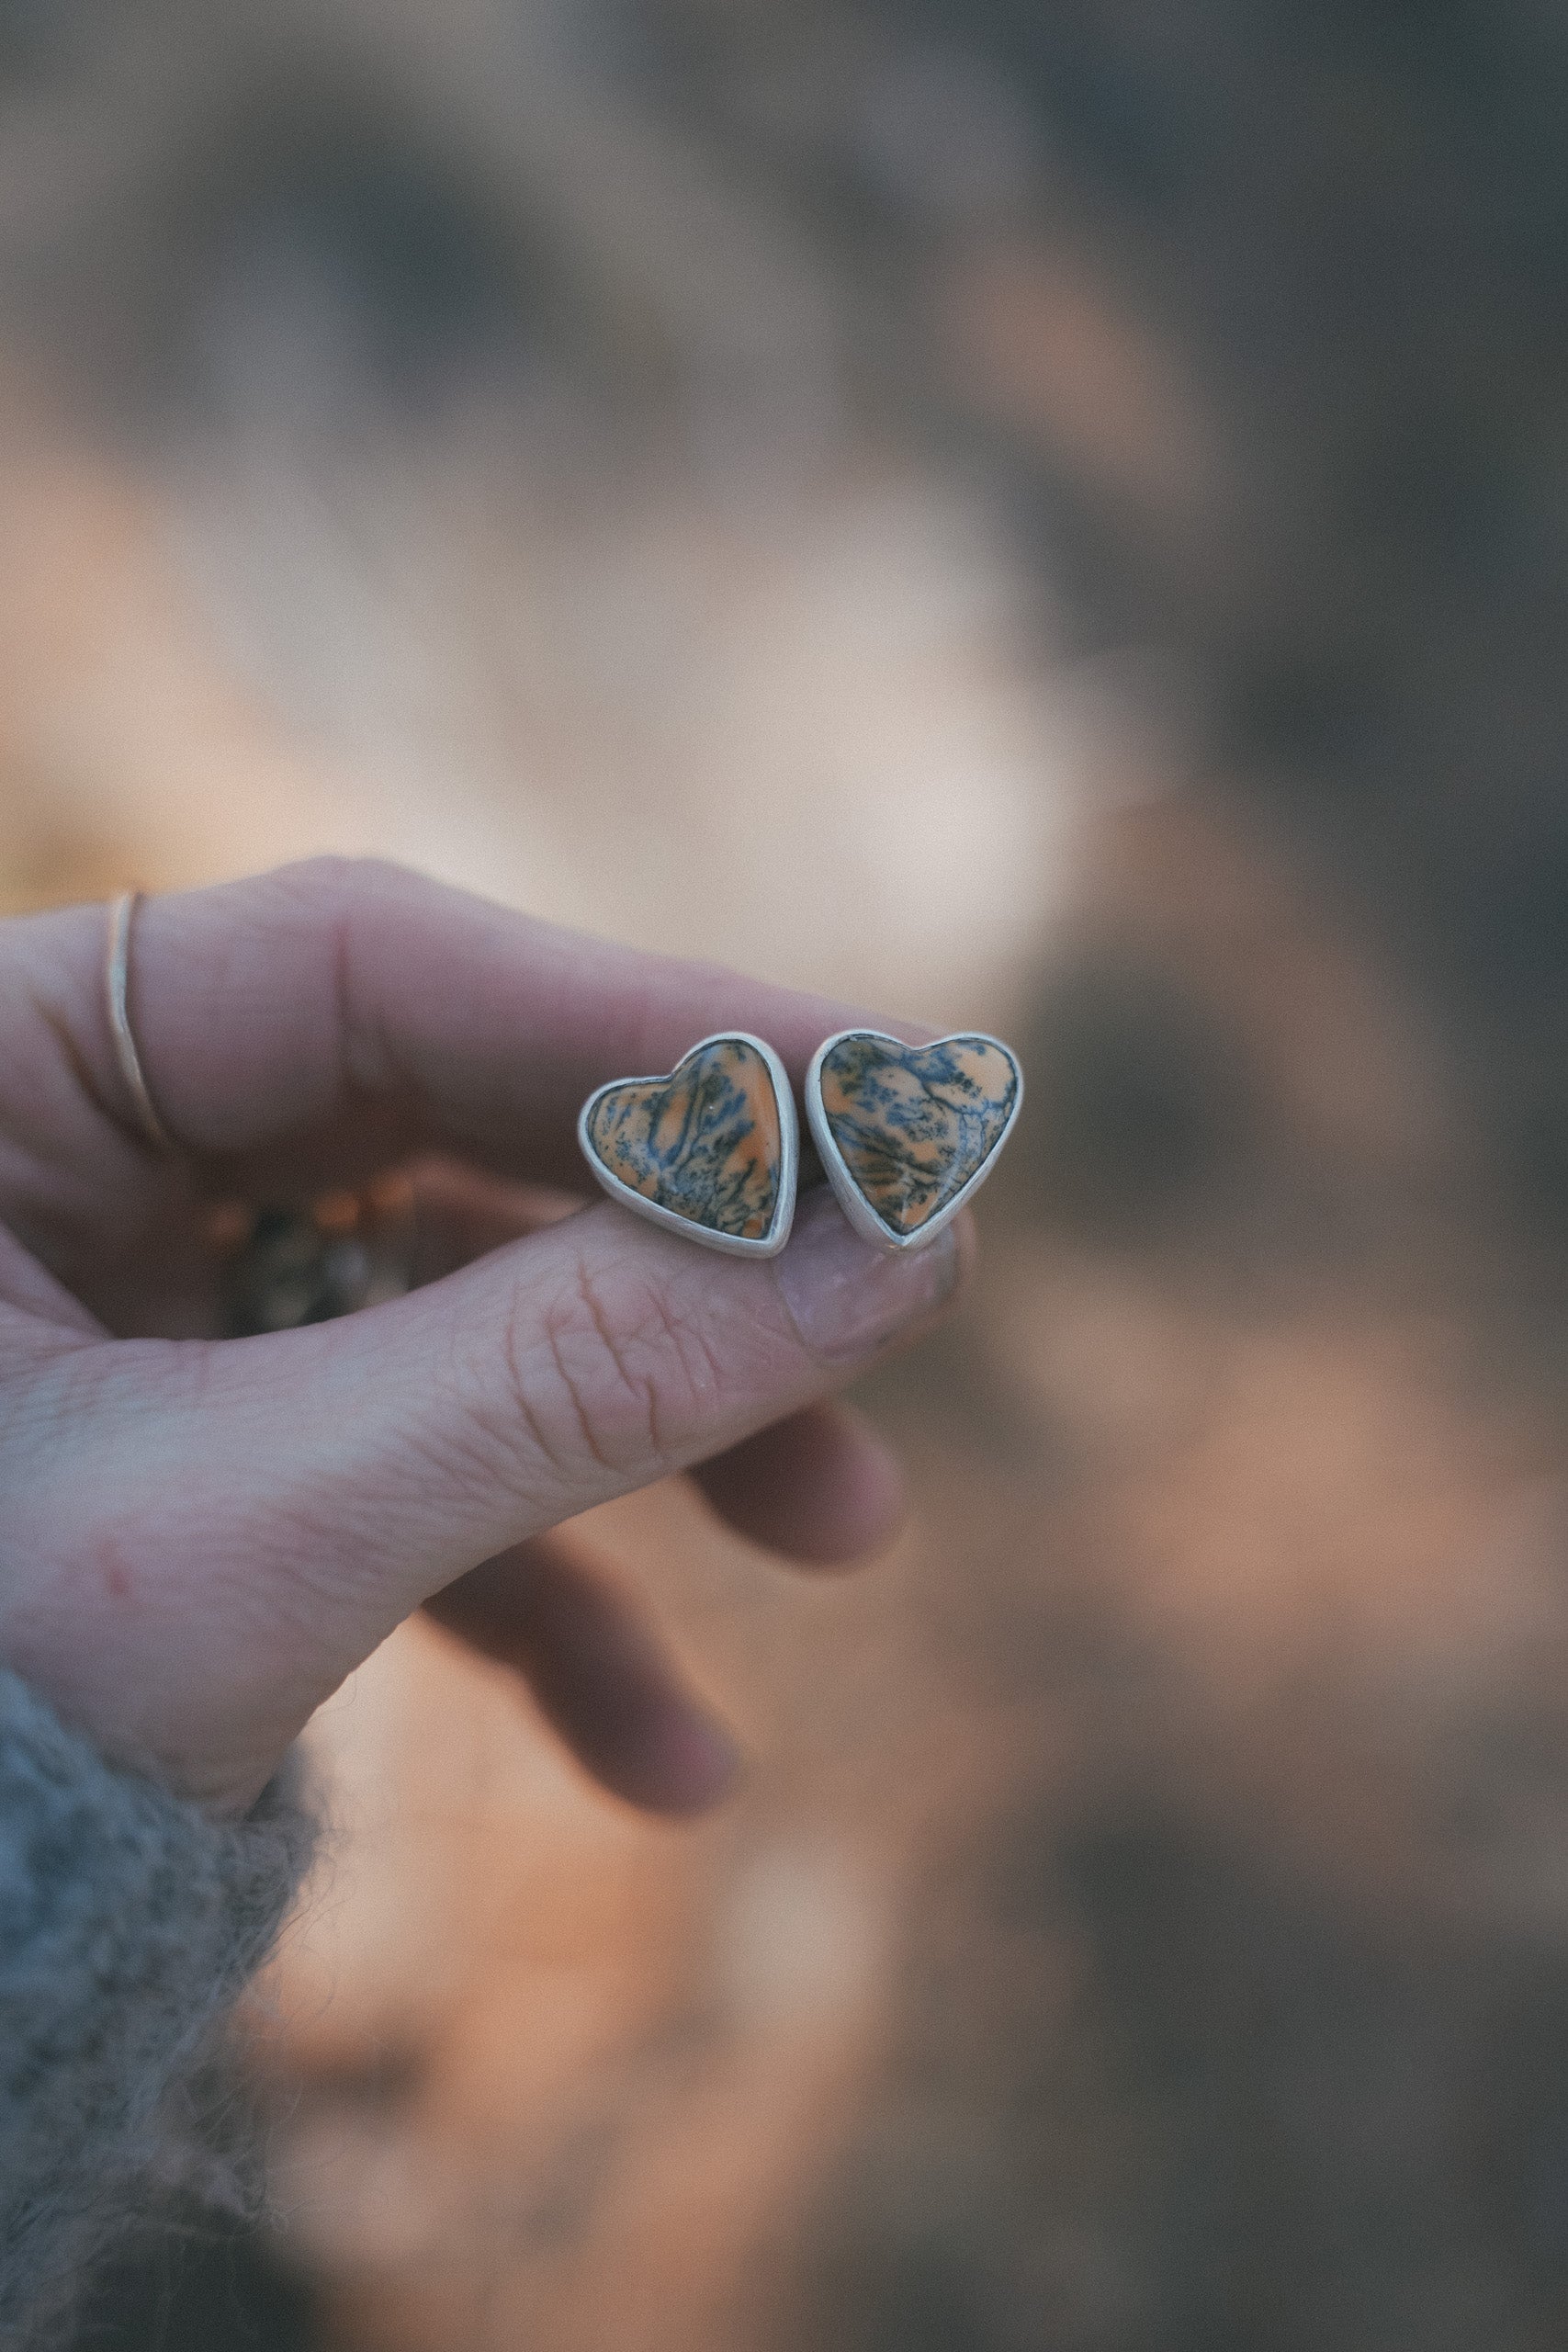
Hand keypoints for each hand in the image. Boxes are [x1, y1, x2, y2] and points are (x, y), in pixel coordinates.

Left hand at [0, 861, 968, 1814]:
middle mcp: (59, 1154)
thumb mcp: (245, 1540)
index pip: (367, 963)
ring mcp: (132, 1308)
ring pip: (456, 1308)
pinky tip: (666, 1752)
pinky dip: (536, 1592)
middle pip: (450, 1128)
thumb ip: (567, 1379)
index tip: (890, 1085)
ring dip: (655, 1433)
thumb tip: (896, 1248)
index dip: (647, 1016)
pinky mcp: (191, 1455)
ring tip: (842, 1533)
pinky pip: (395, 1471)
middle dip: (683, 1248)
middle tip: (915, 1293)